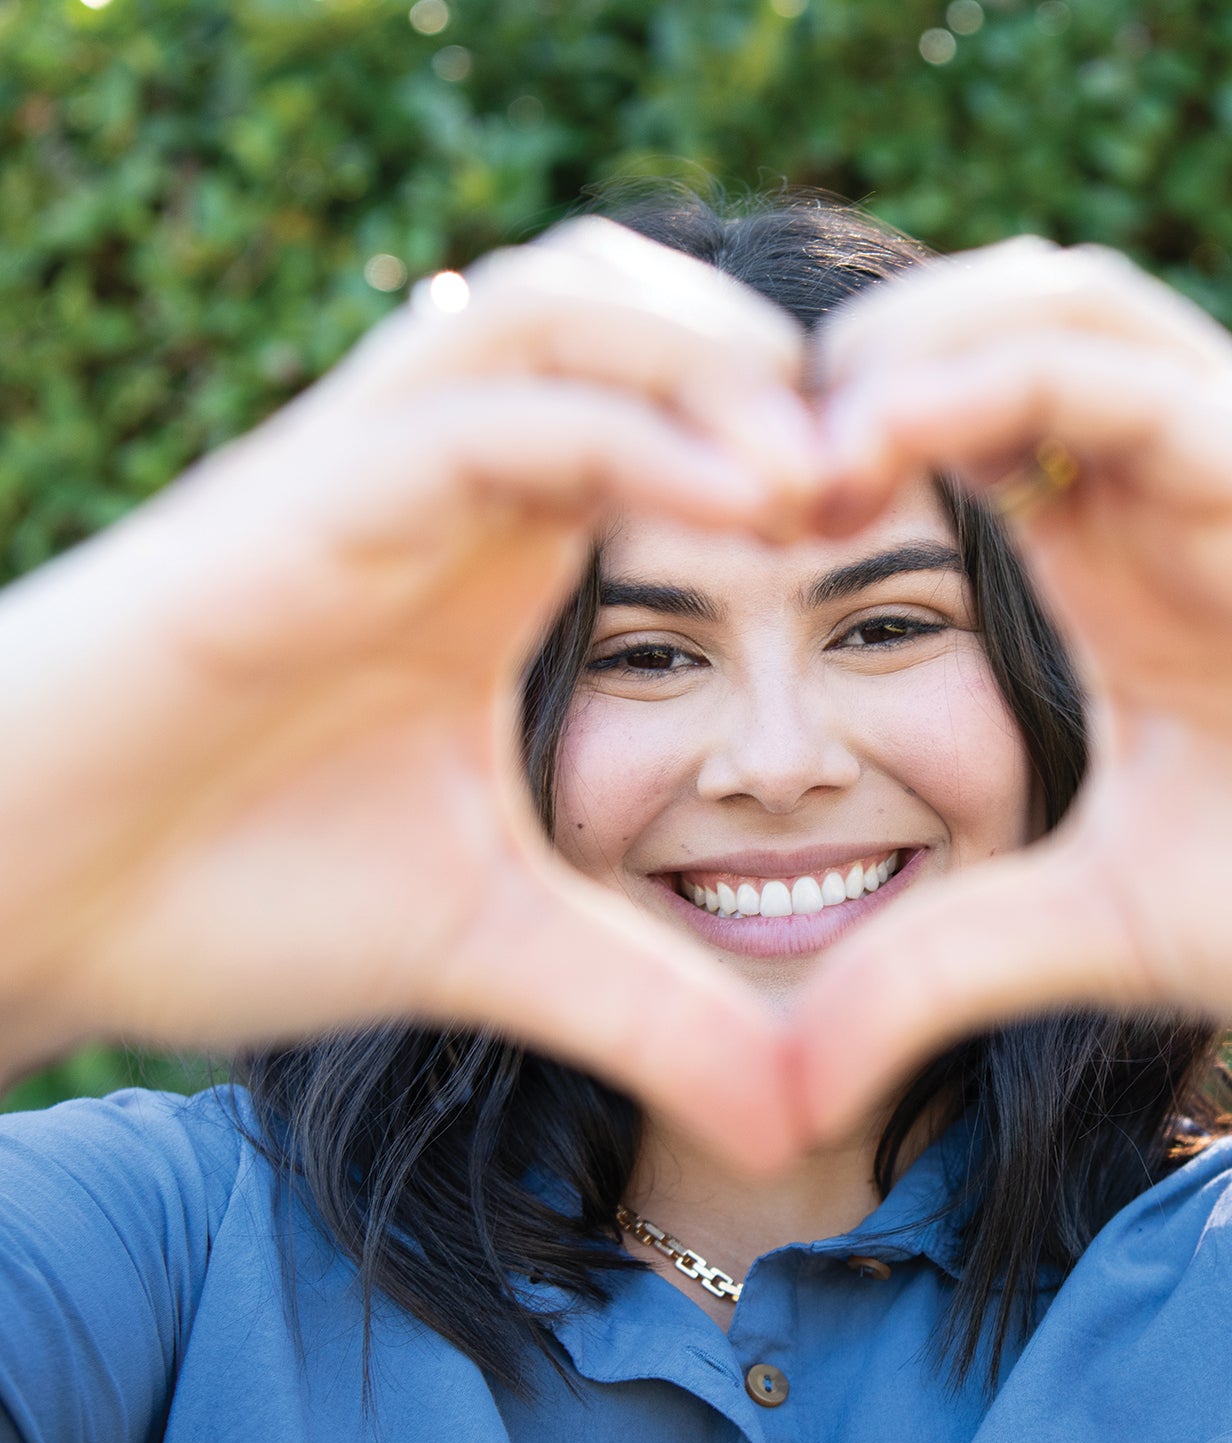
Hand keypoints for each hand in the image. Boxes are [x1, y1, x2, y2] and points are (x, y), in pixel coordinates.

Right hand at [0, 220, 824, 1170]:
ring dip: (720, 367)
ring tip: (826, 483)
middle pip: (647, 313)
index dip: (808, 449)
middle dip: (790, 376)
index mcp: (501, 560)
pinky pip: (493, 399)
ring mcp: (373, 473)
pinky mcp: (304, 496)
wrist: (25, 896)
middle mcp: (449, 488)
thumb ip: (652, 1009)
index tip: (908, 548)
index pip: (677, 418)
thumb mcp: (495, 953)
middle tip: (896, 490)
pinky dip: (631, 426)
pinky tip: (741, 504)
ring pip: (574, 303)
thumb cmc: (226, 896)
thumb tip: (805, 1116)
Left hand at [796, 238, 1231, 1136]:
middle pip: (981, 336)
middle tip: (721, 476)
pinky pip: (1124, 370)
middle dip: (840, 381)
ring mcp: (1231, 472)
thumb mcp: (1089, 931)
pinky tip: (877, 442)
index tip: (711, 541)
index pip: (946, 441)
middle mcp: (1163, 499)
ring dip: (904, 350)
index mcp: (1112, 575)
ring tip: (786, 456)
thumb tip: (788, 1086)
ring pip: (1051, 309)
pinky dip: (994, 375)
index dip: (819, 464)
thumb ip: (936, 970)